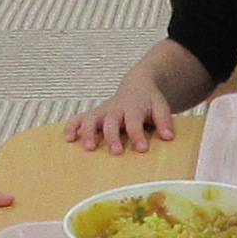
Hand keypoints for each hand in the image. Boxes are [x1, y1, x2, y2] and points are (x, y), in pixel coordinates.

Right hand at [64, 85, 178, 154]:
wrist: (137, 86)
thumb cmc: (149, 102)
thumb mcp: (161, 107)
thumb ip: (164, 121)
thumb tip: (168, 136)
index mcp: (133, 108)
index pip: (134, 121)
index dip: (137, 135)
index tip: (141, 149)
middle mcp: (115, 109)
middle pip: (111, 121)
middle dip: (112, 136)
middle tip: (115, 152)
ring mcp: (102, 111)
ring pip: (90, 118)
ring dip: (87, 132)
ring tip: (89, 147)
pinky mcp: (93, 114)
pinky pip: (78, 118)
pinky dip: (71, 126)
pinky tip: (68, 139)